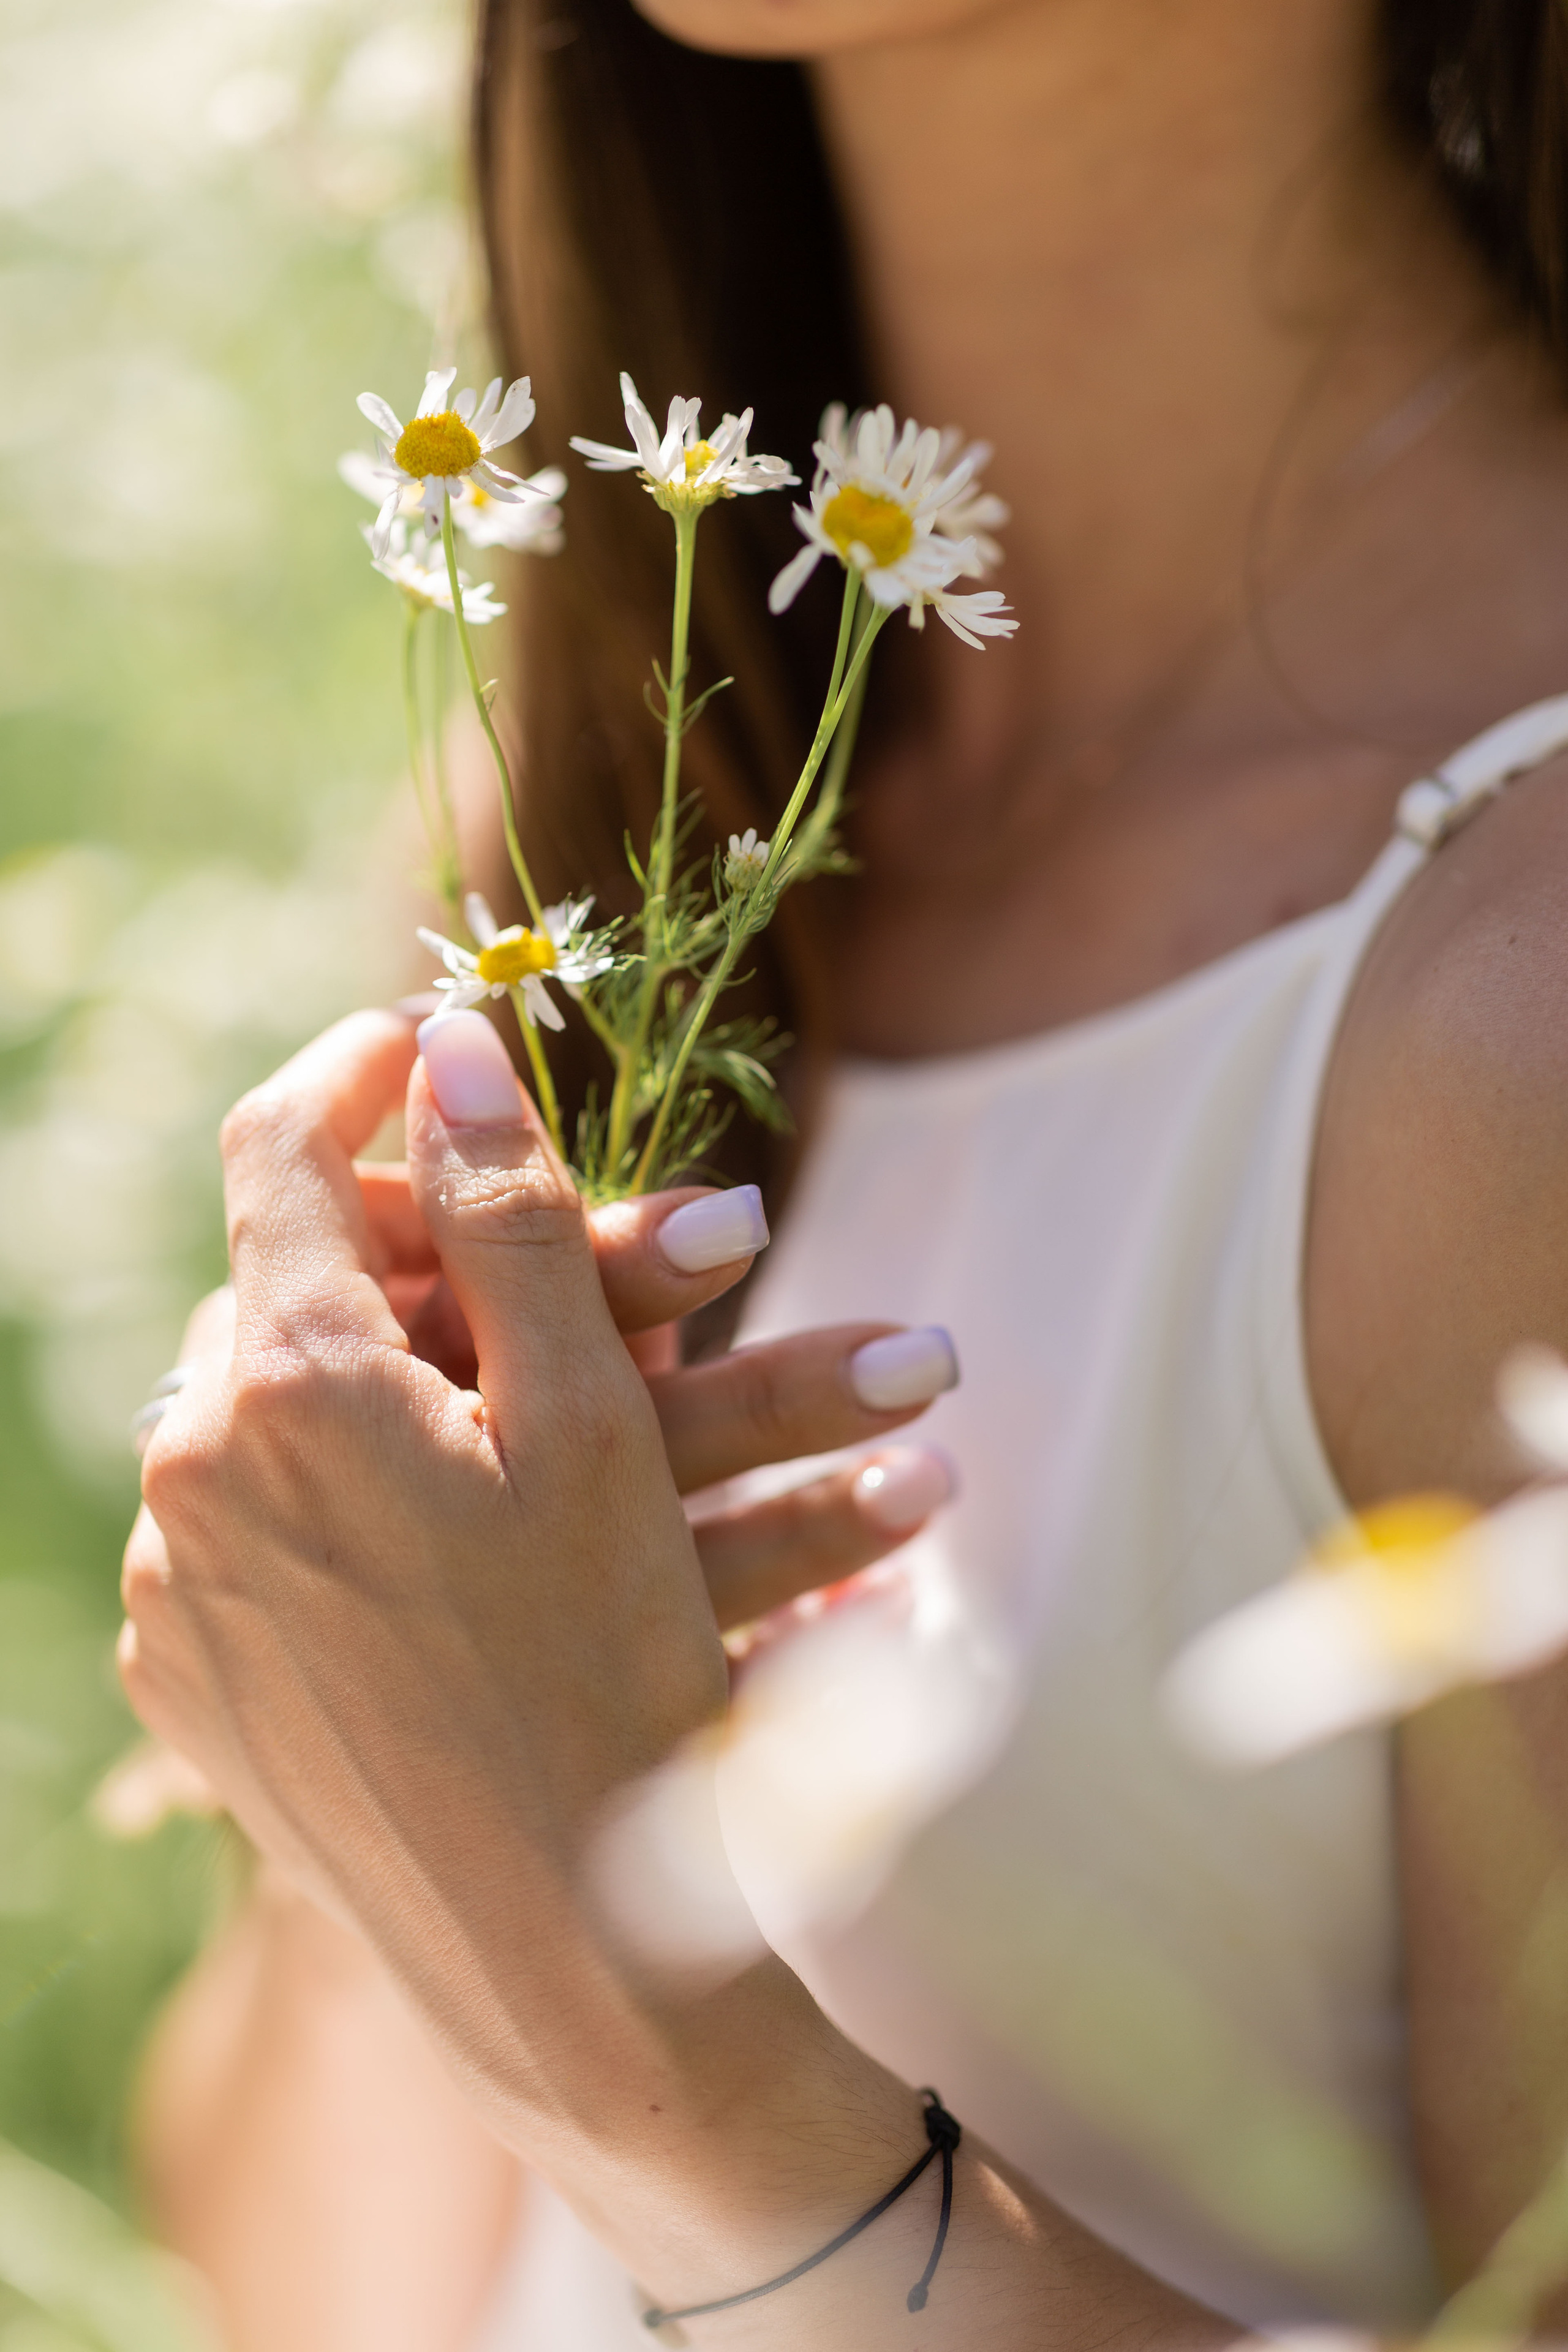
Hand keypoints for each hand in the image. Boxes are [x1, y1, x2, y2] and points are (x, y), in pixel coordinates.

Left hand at [139, 1047, 952, 1652]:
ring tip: (492, 1419)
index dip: (356, 1071)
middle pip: (274, 1284)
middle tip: (519, 1273)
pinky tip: (428, 1541)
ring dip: (360, 1377)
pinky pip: (234, 1521)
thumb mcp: (592, 1422)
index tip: (422, 1038)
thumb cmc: (611, 1673)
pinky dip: (321, 1490)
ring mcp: (171, 1588)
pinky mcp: (185, 1678)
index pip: (278, 1149)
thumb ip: (511, 1217)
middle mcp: (187, 1477)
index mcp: (290, 1390)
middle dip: (389, 1252)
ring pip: (254, 1406)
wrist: (564, 1953)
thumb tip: (447, 1046)